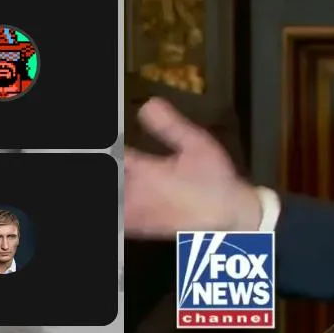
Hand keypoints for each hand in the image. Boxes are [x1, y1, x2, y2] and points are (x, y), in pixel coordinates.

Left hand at [124, 98, 262, 238]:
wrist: (228, 217)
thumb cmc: (216, 180)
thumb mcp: (198, 145)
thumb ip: (170, 125)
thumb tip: (148, 104)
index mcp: (146, 171)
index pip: (116, 156)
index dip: (110, 149)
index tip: (111, 144)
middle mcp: (136, 193)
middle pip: (111, 178)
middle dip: (110, 166)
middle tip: (105, 156)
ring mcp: (137, 213)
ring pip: (115, 197)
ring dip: (114, 184)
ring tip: (118, 174)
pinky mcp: (141, 227)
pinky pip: (120, 222)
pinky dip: (118, 208)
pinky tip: (125, 199)